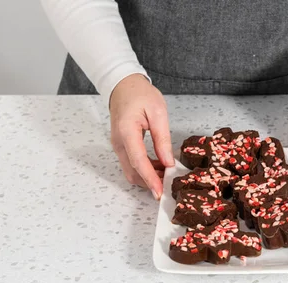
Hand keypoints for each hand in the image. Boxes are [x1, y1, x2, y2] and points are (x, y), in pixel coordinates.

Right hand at [110, 74, 173, 199]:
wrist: (123, 85)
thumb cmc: (140, 94)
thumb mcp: (158, 112)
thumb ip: (163, 139)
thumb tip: (168, 162)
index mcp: (127, 132)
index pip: (139, 162)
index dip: (150, 179)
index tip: (159, 192)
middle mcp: (119, 143)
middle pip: (132, 172)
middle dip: (150, 182)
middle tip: (169, 185)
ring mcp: (118, 146)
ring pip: (131, 171)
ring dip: (147, 177)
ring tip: (167, 174)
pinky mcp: (121, 147)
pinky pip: (131, 164)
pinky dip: (144, 170)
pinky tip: (160, 166)